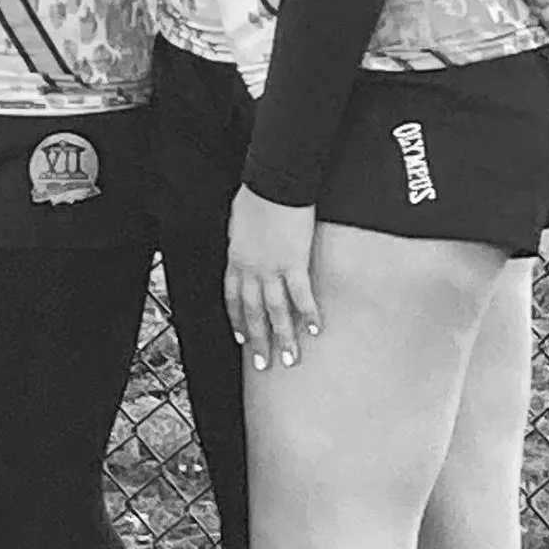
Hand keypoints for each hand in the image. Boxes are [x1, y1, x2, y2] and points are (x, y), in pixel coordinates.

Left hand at [224, 187, 320, 369]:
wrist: (273, 183)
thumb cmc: (257, 195)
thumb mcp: (239, 222)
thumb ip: (242, 240)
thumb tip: (243, 244)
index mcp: (235, 259)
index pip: (233, 299)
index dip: (237, 321)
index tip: (242, 339)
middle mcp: (250, 269)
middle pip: (253, 312)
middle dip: (259, 341)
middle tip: (265, 365)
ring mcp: (271, 268)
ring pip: (276, 311)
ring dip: (283, 337)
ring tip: (290, 359)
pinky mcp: (294, 262)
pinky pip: (301, 295)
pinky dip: (308, 313)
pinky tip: (316, 329)